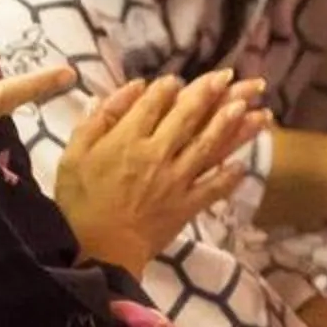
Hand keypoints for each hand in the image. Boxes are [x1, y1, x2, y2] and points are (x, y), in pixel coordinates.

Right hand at [53, 72, 269, 276]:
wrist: (98, 250)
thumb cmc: (79, 202)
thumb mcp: (73, 155)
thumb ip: (100, 119)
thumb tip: (130, 90)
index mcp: (128, 139)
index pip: (154, 103)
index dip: (168, 87)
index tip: (176, 80)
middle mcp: (158, 153)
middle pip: (189, 116)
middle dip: (211, 93)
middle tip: (229, 77)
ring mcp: (177, 179)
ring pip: (210, 145)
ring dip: (232, 124)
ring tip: (252, 108)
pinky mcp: (187, 204)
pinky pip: (215, 187)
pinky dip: (230, 176)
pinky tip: (243, 164)